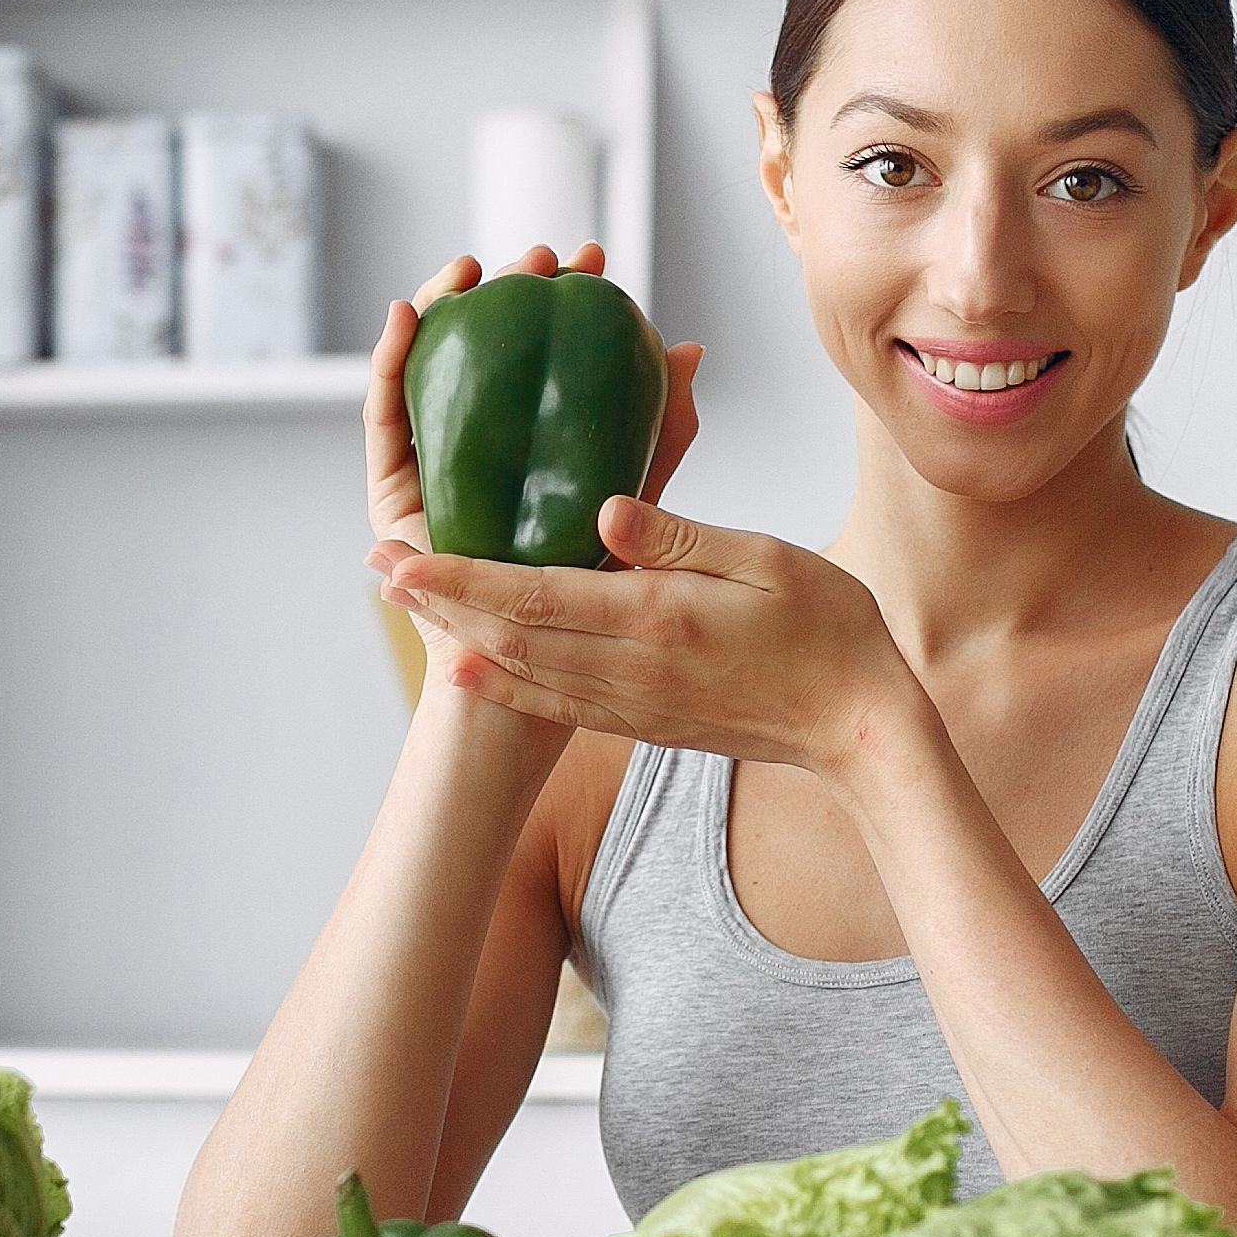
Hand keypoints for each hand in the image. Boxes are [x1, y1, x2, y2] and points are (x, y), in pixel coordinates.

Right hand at [363, 243, 704, 675]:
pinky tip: (406, 317)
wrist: (529, 684)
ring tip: (471, 270)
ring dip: (443, 309)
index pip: (545, 356)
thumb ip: (657, 434)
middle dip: (508, 293)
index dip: (567, 306)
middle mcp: (478, 445)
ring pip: (429, 370)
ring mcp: (432, 465)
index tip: (597, 263)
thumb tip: (690, 352)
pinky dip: (389, 361)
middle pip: (484, 352)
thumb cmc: (587, 605)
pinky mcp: (391, 492)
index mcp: (533, 443)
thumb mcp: (633, 505)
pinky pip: (383, 418)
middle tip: (543, 258)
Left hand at [375, 497, 929, 778]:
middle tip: (378, 568)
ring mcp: (631, 704)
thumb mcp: (767, 560)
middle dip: (437, 603)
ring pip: (522, 672)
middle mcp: (628, 670)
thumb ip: (680, 536)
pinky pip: (554, 704)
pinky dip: (501, 685)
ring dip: (457, 639)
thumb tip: (600, 507)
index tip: (402, 554)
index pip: (533, 596)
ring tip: (408, 607)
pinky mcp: (641, 724)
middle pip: (508, 637)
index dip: (458, 577)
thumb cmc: (829, 629)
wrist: (858, 729)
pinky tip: (466, 670)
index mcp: (655, 619)